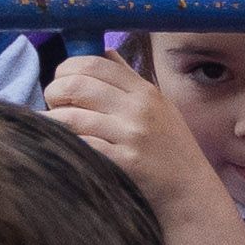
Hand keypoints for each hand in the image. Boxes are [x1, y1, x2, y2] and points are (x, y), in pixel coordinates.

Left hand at [44, 53, 218, 218]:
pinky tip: (64, 146)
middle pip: (77, 84)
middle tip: (53, 104)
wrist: (191, 192)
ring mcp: (132, 136)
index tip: (61, 81)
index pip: (94, 63)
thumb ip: (129, 80)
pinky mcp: (124, 162)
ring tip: (55, 128)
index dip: (67, 68)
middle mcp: (138, 109)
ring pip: (71, 117)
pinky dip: (65, 144)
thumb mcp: (159, 107)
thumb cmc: (171, 149)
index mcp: (145, 91)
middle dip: (54, 92)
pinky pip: (81, 145)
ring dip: (53, 121)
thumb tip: (103, 53)